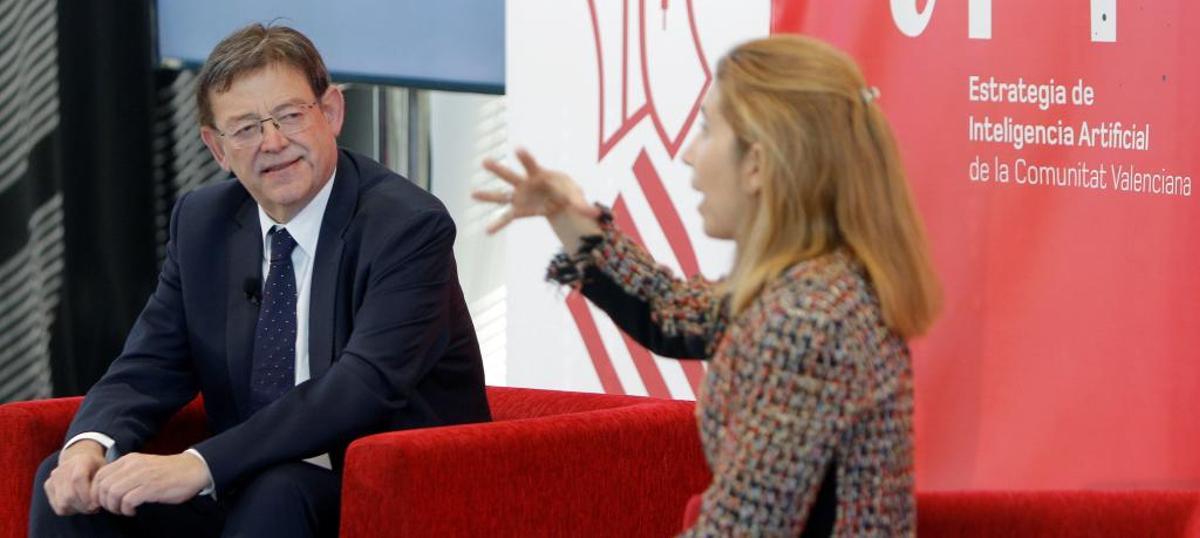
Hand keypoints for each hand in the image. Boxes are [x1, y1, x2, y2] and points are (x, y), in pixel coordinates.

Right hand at [44, 440, 105, 514]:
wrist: (79, 458)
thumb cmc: (96, 467)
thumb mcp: (105, 471)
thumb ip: (102, 484)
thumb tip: (97, 503)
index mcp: (81, 460)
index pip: (78, 479)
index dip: (87, 496)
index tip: (97, 505)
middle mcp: (64, 467)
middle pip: (69, 495)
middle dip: (84, 506)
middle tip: (94, 508)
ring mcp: (53, 477)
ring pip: (62, 503)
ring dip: (77, 509)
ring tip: (88, 507)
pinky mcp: (48, 486)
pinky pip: (58, 507)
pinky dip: (70, 510)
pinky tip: (79, 505)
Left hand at [91, 452, 209, 515]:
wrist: (194, 470)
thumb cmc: (168, 472)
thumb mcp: (143, 467)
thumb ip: (126, 473)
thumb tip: (106, 489)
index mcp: (129, 460)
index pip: (99, 475)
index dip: (96, 492)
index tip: (103, 502)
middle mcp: (133, 465)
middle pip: (103, 485)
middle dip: (104, 502)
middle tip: (114, 509)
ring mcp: (142, 475)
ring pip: (112, 493)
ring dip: (114, 507)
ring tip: (124, 510)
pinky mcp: (151, 487)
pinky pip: (127, 500)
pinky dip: (126, 509)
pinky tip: (134, 511)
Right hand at [476, 148, 599, 234]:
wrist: (560, 199)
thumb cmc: (567, 191)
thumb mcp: (576, 196)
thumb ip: (582, 205)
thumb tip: (596, 215)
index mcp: (539, 175)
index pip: (531, 164)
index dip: (525, 157)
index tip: (517, 150)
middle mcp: (526, 184)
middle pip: (510, 175)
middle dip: (499, 170)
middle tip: (484, 162)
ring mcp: (520, 197)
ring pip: (502, 194)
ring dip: (488, 195)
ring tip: (472, 193)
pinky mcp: (520, 210)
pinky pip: (506, 217)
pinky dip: (498, 224)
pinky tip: (487, 231)